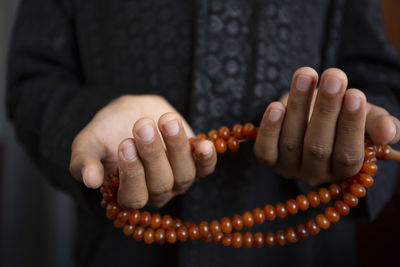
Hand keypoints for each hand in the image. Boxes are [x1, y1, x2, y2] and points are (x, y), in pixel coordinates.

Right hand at [69, 95, 216, 207]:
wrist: (130, 113)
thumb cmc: (106, 133)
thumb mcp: (87, 144)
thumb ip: (84, 161)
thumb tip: (90, 180)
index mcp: (127, 194)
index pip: (134, 197)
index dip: (132, 173)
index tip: (125, 145)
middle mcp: (156, 191)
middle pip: (160, 185)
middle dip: (152, 154)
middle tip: (142, 126)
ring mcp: (178, 179)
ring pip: (183, 174)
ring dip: (176, 147)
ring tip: (166, 121)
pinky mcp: (195, 163)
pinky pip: (206, 168)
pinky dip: (207, 158)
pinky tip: (204, 144)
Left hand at [254, 67, 399, 185]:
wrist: (312, 112)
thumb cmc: (344, 115)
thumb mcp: (367, 118)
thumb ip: (380, 125)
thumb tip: (387, 133)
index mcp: (345, 170)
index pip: (348, 156)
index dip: (351, 126)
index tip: (355, 94)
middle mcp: (316, 174)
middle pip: (318, 148)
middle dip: (326, 110)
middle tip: (334, 76)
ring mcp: (290, 168)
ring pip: (291, 142)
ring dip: (298, 106)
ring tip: (306, 75)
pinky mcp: (269, 159)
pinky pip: (265, 150)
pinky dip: (269, 129)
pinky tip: (275, 106)